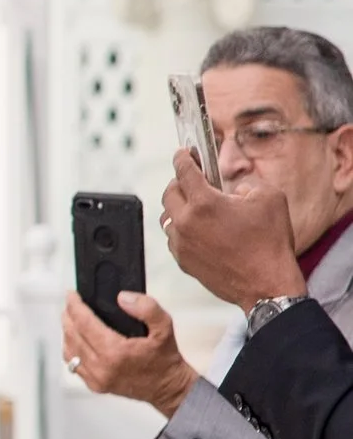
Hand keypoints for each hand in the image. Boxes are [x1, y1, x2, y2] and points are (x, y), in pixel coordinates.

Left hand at [62, 291, 192, 418]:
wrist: (168, 388)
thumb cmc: (165, 358)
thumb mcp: (164, 327)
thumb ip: (147, 308)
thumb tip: (122, 297)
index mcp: (114, 352)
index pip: (84, 323)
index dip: (75, 306)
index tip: (71, 294)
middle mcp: (101, 367)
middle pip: (72, 336)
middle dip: (68, 316)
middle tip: (70, 303)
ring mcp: (95, 379)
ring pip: (69, 351)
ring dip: (67, 332)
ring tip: (71, 318)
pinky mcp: (95, 385)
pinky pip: (74, 365)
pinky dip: (71, 349)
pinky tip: (76, 339)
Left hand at [161, 149, 304, 312]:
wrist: (267, 285)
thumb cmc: (270, 243)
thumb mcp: (269, 198)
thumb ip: (246, 184)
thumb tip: (232, 190)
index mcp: (204, 203)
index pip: (183, 171)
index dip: (182, 157)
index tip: (183, 153)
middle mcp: (186, 223)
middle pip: (169, 193)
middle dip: (179, 182)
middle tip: (192, 179)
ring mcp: (182, 244)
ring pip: (168, 218)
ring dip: (178, 208)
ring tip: (196, 206)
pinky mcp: (184, 262)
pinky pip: (174, 239)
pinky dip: (182, 229)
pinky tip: (199, 230)